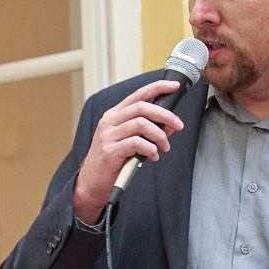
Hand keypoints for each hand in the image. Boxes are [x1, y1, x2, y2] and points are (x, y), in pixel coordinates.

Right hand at [73, 79, 184, 222]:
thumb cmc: (112, 160)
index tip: (173, 86)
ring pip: (141, 124)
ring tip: (164, 147)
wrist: (91, 182)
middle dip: (165, 115)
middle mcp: (109, 122)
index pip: (137, 95)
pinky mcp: (110, 151)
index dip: (157, 88)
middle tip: (178, 126)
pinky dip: (151, 149)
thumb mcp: (127, 140)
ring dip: (159, 135)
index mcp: (113, 115)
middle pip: (142, 107)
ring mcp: (108, 136)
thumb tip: (170, 124)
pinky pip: (137, 143)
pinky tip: (152, 156)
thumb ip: (146, 130)